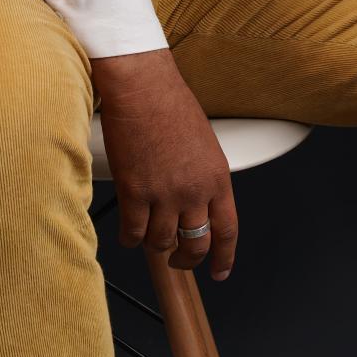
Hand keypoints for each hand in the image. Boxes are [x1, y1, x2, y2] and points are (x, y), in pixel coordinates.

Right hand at [92, 50, 237, 280]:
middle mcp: (194, 190)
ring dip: (155, 244)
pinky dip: (131, 238)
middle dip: (187, 259)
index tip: (220, 271)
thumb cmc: (170, 103)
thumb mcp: (203, 142)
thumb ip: (203, 175)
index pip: (227, 230)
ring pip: (162, 242)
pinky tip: (129, 231)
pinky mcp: (134, 192)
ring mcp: (164, 194)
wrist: (142, 86)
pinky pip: (134, 233)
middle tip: (178, 261)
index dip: (224, 257)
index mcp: (217, 176)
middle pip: (197, 245)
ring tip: (148, 236)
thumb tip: (196, 200)